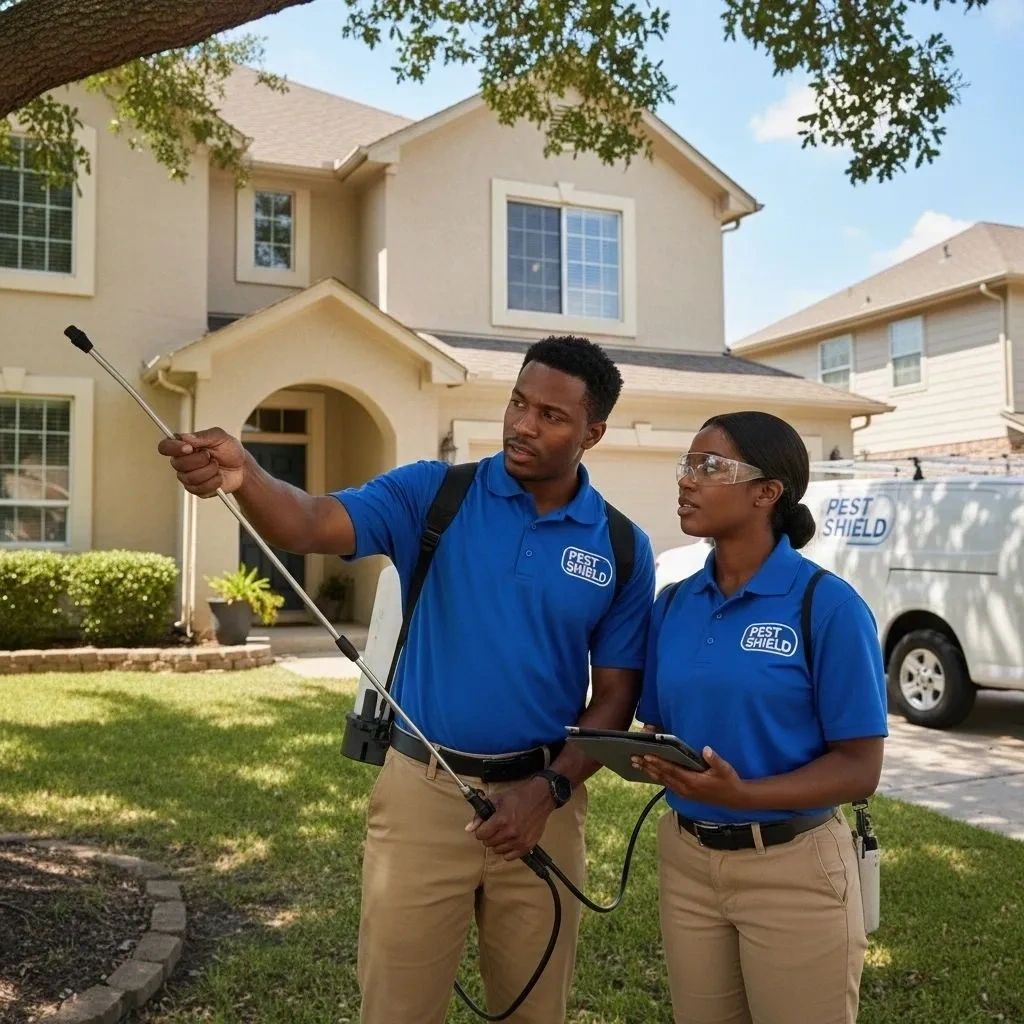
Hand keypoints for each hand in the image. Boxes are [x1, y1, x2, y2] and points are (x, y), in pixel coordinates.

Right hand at [157, 428, 245, 496]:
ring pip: (190, 478)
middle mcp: (182, 462)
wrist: (242, 467)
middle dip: (200, 460)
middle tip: (211, 456)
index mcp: (184, 446)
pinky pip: (199, 489)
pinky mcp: (197, 489)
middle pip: (178, 464)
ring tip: (217, 466)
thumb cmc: (229, 450)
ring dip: (209, 471)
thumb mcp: (220, 437)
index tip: (189, 448)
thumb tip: (185, 437)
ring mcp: (188, 477)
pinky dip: (214, 482)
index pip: (165, 447)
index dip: (174, 448)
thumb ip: (203, 436)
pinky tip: (219, 477)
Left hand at [466, 778, 553, 859]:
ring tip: (504, 833)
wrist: (540, 799)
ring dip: (498, 843)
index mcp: (501, 820)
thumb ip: (480, 814)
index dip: (481, 830)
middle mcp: (510, 833)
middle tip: (495, 827)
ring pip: (497, 850)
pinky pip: (509, 857)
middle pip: (488, 843)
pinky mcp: (527, 846)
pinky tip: (510, 841)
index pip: (480, 835)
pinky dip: (507, 850)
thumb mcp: (496, 800)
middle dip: (489, 835)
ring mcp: (519, 841)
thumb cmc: (517, 797)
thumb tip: (469, 828)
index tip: (485, 826)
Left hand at [632, 747, 749, 809]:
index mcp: (693, 781)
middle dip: (647, 767)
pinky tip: (650, 772)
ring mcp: (685, 793)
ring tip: (636, 764)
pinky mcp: (686, 794)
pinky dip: (657, 777)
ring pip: (663, 781)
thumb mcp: (724, 768)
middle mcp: (686, 789)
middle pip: (662, 776)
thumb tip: (706, 749)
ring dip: (649, 772)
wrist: (735, 799)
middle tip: (633, 758)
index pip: (671, 770)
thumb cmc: (729, 781)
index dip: (658, 763)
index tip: (646, 755)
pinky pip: (668, 784)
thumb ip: (714, 759)